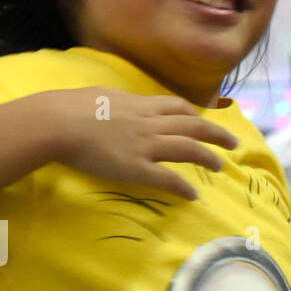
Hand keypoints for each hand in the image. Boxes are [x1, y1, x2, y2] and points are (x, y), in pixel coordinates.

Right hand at [43, 87, 238, 200]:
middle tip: (232, 142)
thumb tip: (115, 102)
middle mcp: (149, 123)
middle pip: (193, 126)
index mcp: (140, 104)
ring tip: (220, 166)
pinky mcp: (136, 168)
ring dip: (208, 158)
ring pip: (188, 149)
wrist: (59, 123)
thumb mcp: (100, 94)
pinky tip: (193, 195)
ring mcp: (145, 145)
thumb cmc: (70, 107)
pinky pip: (167, 179)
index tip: (203, 118)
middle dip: (215, 134)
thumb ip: (115, 100)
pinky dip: (183, 187)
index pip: (176, 106)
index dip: (194, 114)